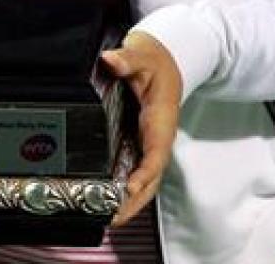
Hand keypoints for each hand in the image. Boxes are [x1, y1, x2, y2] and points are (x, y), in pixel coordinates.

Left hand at [99, 31, 182, 227]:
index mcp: (160, 119)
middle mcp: (158, 137)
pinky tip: (110, 201)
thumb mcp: (141, 54)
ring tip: (109, 219)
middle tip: (113, 218)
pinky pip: (137, 172)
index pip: (156, 152)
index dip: (145, 172)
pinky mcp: (143, 145)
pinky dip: (126, 190)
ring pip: (146, 180)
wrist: (165, 60)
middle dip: (135, 200)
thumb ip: (127, 58)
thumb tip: (112, 60)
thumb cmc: (154, 60)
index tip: (130, 187)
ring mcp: (151, 144)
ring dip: (130, 201)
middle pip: (151, 177)